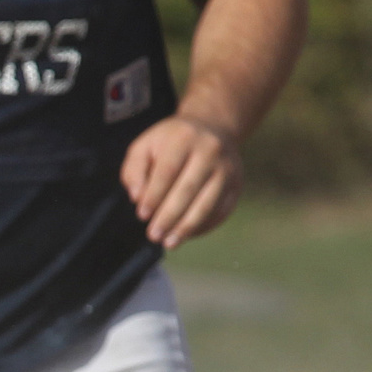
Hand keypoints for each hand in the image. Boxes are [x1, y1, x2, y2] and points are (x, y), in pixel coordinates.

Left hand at [121, 112, 243, 248]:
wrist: (212, 129)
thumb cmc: (169, 143)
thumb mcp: (145, 147)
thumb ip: (134, 170)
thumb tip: (137, 197)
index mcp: (184, 138)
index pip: (168, 171)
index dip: (154, 196)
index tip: (142, 215)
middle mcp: (211, 151)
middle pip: (189, 189)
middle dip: (169, 216)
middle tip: (153, 235)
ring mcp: (228, 168)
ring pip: (208, 202)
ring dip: (187, 226)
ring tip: (169, 242)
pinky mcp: (237, 184)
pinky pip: (222, 209)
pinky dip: (203, 225)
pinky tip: (186, 235)